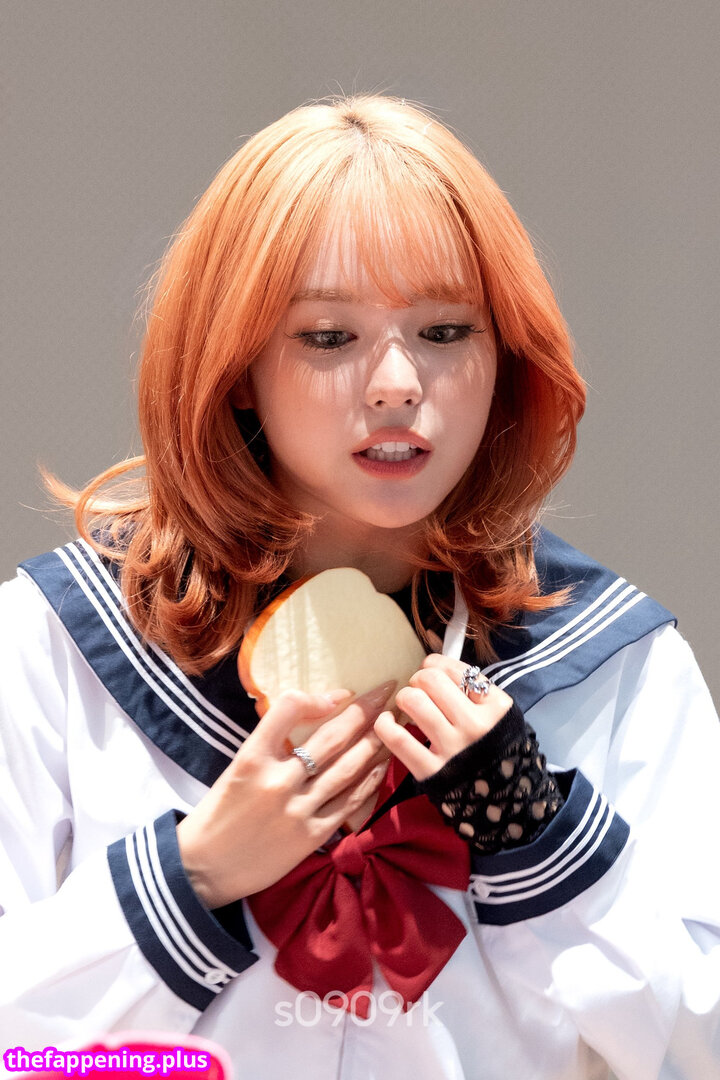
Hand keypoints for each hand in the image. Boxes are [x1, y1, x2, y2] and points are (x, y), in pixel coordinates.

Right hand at [176, 681, 394, 907]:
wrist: (204, 867)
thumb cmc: (220, 812)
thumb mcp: (238, 767)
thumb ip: (272, 745)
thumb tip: (315, 716)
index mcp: (252, 757)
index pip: (289, 708)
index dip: (320, 697)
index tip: (342, 694)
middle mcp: (277, 780)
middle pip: (331, 737)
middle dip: (365, 711)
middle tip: (387, 691)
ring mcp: (297, 810)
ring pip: (347, 768)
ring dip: (374, 743)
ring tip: (393, 724)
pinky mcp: (310, 836)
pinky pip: (348, 803)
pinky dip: (368, 782)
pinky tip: (382, 766)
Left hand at [375, 654, 513, 780]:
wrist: (505, 804)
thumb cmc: (497, 753)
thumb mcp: (500, 718)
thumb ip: (476, 693)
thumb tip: (435, 668)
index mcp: (496, 706)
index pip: (455, 669)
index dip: (435, 666)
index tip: (430, 675)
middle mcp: (476, 724)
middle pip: (430, 680)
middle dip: (417, 680)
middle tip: (418, 691)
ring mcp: (453, 748)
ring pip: (413, 701)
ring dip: (403, 699)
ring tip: (406, 707)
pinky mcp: (432, 772)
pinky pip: (398, 738)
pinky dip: (385, 724)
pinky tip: (387, 722)